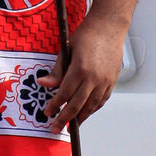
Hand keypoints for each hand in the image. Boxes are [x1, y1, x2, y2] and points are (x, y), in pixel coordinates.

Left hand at [37, 16, 125, 132]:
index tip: (47, 112)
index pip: (64, 94)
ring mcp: (105, 81)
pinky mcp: (112, 81)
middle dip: (64, 119)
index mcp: (80, 68)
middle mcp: (94, 78)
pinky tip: (85, 112)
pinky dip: (92, 109)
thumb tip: (43, 84)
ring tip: (70, 124)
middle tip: (55, 128)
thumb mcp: (67, 49)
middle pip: (77, 105)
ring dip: (80, 117)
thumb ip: (57, 70)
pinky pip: (102, 101)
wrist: (109, 26)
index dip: (54, 105)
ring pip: (91, 106)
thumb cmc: (87, 35)